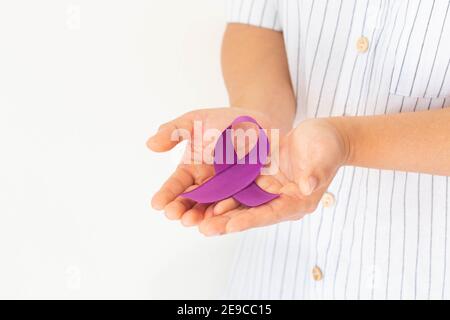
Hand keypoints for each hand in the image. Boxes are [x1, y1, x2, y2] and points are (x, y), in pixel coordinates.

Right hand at [147, 107, 276, 226]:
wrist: (258, 122)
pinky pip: (238, 205)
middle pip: (192, 201)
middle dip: (182, 209)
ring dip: (201, 216)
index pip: (176, 185)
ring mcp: (227, 191)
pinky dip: (229, 212)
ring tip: (193, 221)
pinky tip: (221, 217)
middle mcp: (207, 184)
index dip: (167, 194)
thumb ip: (174, 131)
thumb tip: (150, 144)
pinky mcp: (248, 194)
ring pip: (212, 208)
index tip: (157, 204)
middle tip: (174, 215)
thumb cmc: (222, 121)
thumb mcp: (195, 121)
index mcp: (191, 170)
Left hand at [198, 118, 349, 234]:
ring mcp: (268, 191)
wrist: (321, 136)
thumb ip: (316, 173)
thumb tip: (307, 186)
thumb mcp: (324, 156)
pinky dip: (222, 192)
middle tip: (204, 229)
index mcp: (296, 202)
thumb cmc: (327, 146)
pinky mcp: (259, 180)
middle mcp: (279, 201)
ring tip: (196, 219)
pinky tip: (202, 196)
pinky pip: (238, 188)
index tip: (230, 226)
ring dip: (219, 211)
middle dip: (227, 222)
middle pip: (251, 215)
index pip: (271, 214)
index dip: (250, 220)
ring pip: (240, 204)